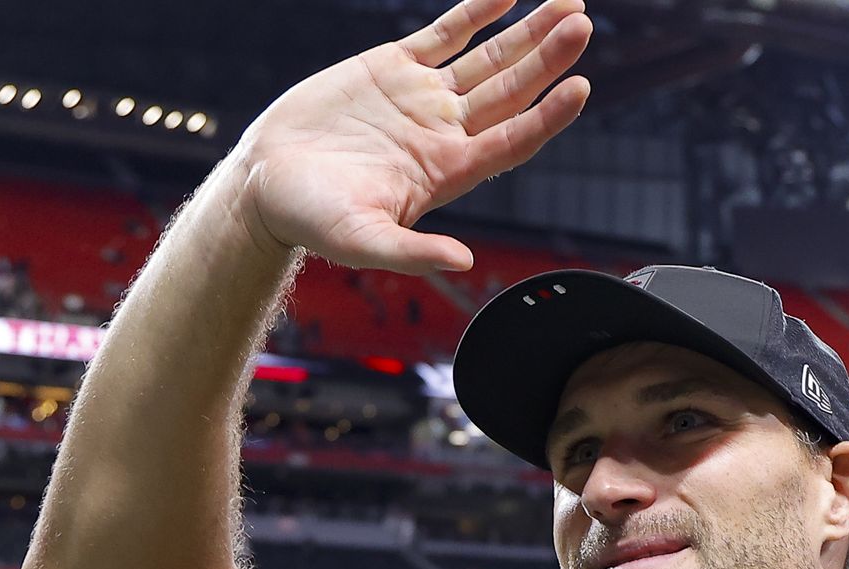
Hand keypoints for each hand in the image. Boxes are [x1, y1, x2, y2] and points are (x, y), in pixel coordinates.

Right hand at [232, 0, 590, 273]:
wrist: (265, 183)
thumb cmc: (311, 219)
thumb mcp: (360, 242)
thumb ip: (412, 253)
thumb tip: (463, 262)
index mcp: (446, 172)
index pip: (512, 140)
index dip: (548, 116)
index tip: (580, 88)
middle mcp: (445, 132)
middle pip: (511, 91)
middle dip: (548, 58)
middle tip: (582, 26)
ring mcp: (423, 97)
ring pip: (488, 58)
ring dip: (527, 33)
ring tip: (569, 3)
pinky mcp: (394, 67)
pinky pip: (445, 33)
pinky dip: (476, 12)